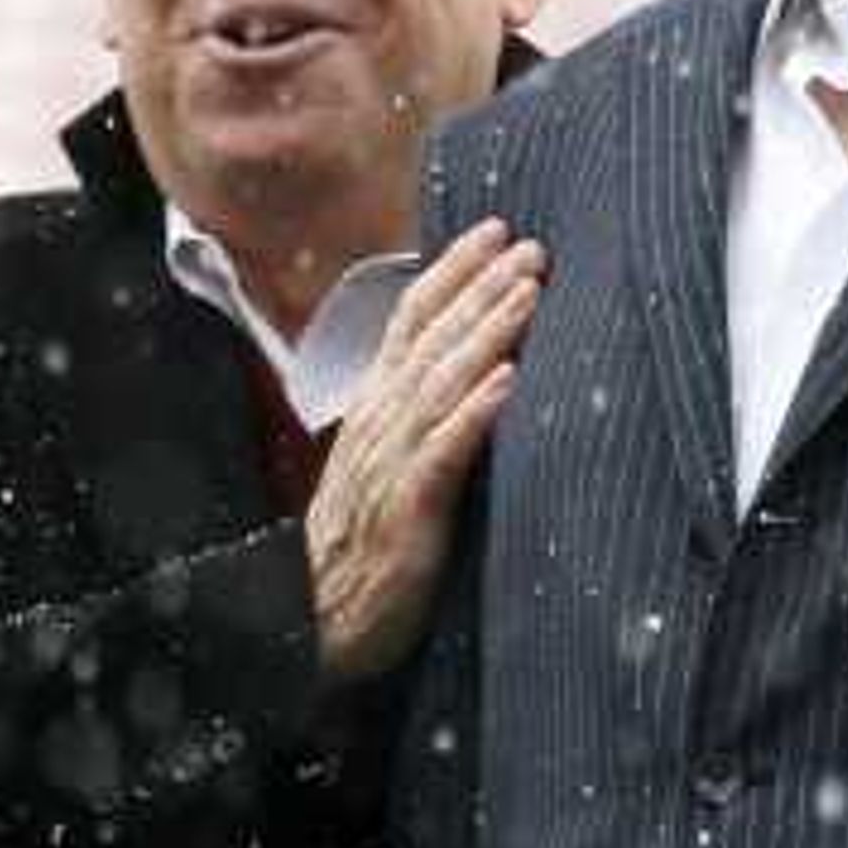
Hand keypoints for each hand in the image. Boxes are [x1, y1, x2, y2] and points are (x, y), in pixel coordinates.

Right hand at [307, 221, 542, 685]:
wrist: (315, 617)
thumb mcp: (385, 461)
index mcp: (376, 405)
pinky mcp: (408, 511)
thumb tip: (467, 369)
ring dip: (487, 333)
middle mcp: (381, 422)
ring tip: (529, 294)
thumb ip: (416, 413)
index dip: (453, 271)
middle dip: (483, 287)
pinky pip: (443, 452)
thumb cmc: (360, 543)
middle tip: (532, 248)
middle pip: (433, 337)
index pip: (412, 318)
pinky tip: (508, 381)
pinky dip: (475, 412)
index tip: (497, 230)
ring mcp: (392, 463)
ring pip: (441, 382)